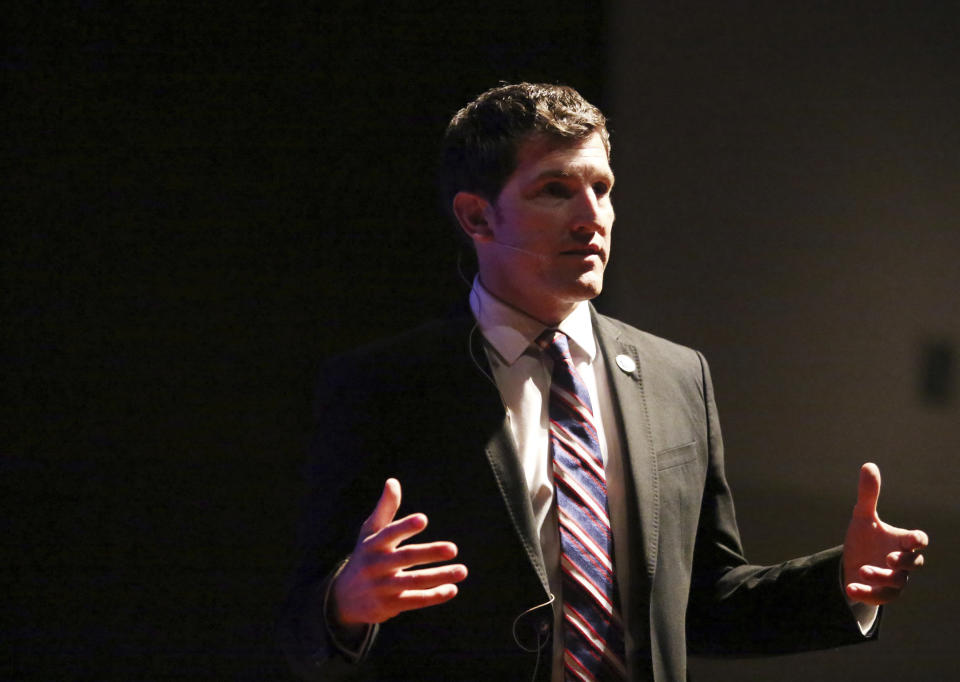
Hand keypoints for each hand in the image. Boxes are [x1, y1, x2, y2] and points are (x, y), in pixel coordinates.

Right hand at [330, 478, 467, 624]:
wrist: (344, 598)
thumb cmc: (365, 556)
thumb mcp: (370, 533)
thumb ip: (385, 508)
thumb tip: (393, 481)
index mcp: (373, 544)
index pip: (389, 533)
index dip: (405, 526)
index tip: (423, 519)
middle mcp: (376, 565)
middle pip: (405, 557)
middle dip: (430, 553)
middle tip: (453, 549)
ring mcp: (382, 587)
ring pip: (414, 581)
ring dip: (440, 576)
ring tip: (462, 571)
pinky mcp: (389, 605)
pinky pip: (414, 601)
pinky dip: (434, 596)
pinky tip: (452, 589)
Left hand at [843, 463, 928, 604]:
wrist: (852, 563)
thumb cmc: (865, 539)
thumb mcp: (862, 517)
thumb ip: (868, 495)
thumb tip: (869, 465)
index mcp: (901, 541)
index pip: (917, 541)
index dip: (917, 541)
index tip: (912, 540)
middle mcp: (901, 562)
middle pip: (912, 564)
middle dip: (903, 562)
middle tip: (889, 558)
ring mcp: (894, 580)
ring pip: (896, 582)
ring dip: (881, 577)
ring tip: (862, 569)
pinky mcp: (882, 594)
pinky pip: (880, 597)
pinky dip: (866, 593)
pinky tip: (851, 588)